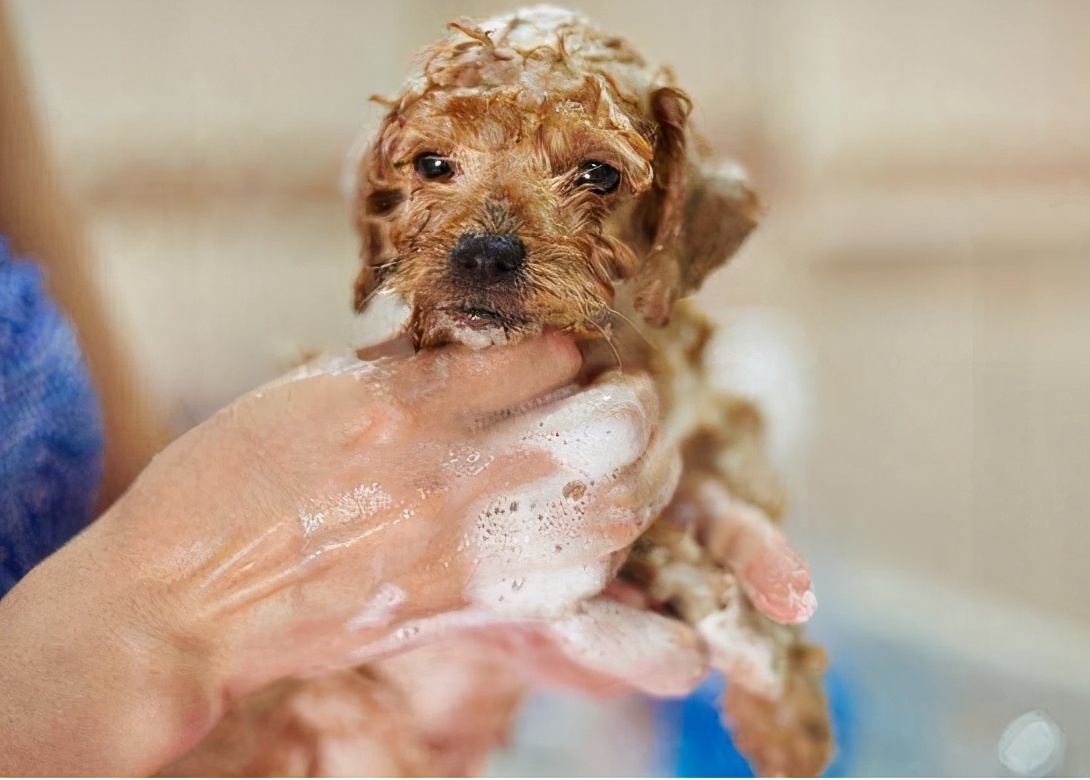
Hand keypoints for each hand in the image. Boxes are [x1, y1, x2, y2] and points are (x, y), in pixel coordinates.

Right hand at [0, 331, 683, 774]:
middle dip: (634, 410)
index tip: (567, 357)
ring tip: (622, 475)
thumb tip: (471, 341)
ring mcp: (457, 548)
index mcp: (403, 401)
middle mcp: (445, 470)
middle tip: (626, 404)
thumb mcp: (307, 392)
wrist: (179, 599)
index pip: (544, 357)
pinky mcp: (452, 611)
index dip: (568, 352)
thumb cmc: (223, 483)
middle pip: (608, 432)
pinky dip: (593, 560)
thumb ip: (400, 367)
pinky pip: (564, 589)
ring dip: (628, 489)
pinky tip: (586, 541)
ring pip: (608, 517)